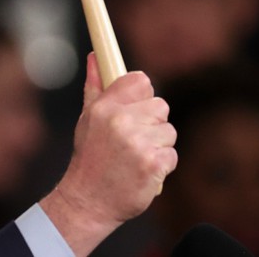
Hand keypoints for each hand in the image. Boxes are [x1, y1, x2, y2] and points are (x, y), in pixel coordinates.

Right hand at [40, 52, 177, 254]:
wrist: (87, 201)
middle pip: (160, 106)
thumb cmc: (89, 158)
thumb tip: (96, 56)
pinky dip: (161, 165)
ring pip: (169, 132)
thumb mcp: (87, 120)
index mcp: (105, 108)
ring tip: (135, 158)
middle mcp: (121, 122)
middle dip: (152, 123)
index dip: (143, 93)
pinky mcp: (153, 165)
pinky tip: (142, 171)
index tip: (137, 106)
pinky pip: (171, 155)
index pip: (140, 81)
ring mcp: (138, 144)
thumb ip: (95, 87)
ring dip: (157, 146)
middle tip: (132, 140)